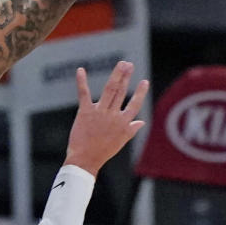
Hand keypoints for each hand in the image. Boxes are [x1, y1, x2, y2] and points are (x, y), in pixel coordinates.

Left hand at [65, 61, 148, 176]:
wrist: (85, 160)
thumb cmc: (103, 151)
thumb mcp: (121, 141)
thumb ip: (131, 129)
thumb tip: (142, 122)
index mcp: (123, 123)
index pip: (134, 105)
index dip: (140, 93)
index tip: (145, 81)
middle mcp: (113, 116)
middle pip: (122, 92)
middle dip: (126, 77)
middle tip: (129, 64)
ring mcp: (99, 113)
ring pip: (110, 90)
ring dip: (116, 75)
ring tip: (121, 64)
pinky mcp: (85, 112)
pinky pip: (84, 94)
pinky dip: (82, 82)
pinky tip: (81, 70)